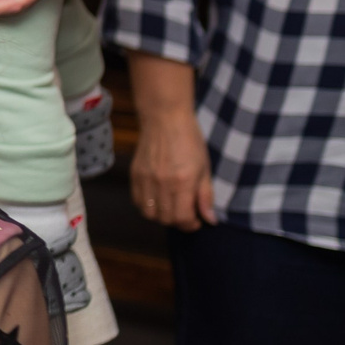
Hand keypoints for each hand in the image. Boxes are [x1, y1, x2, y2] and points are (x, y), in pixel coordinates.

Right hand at [131, 107, 217, 230]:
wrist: (165, 119)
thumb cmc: (189, 140)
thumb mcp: (205, 168)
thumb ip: (206, 195)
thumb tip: (210, 219)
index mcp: (183, 181)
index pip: (182, 218)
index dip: (191, 225)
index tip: (197, 221)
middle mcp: (162, 183)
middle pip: (165, 219)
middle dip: (178, 222)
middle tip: (186, 214)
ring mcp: (146, 179)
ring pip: (149, 213)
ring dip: (161, 216)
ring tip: (171, 207)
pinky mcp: (135, 175)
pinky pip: (137, 201)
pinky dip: (148, 206)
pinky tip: (158, 199)